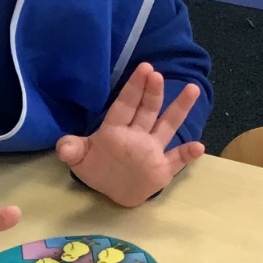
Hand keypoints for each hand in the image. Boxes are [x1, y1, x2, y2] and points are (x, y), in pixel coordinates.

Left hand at [55, 63, 204, 206]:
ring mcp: (152, 150)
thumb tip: (63, 148)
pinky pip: (177, 159)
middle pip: (147, 110)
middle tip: (156, 75)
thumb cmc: (98, 169)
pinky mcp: (162, 168)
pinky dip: (187, 154)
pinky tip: (198, 147)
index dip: (133, 88)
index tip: (144, 69)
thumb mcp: (80, 160)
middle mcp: (138, 134)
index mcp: (116, 129)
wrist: (114, 192)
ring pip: (168, 126)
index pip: (125, 106)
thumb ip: (72, 150)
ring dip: (179, 108)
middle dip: (152, 92)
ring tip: (192, 89)